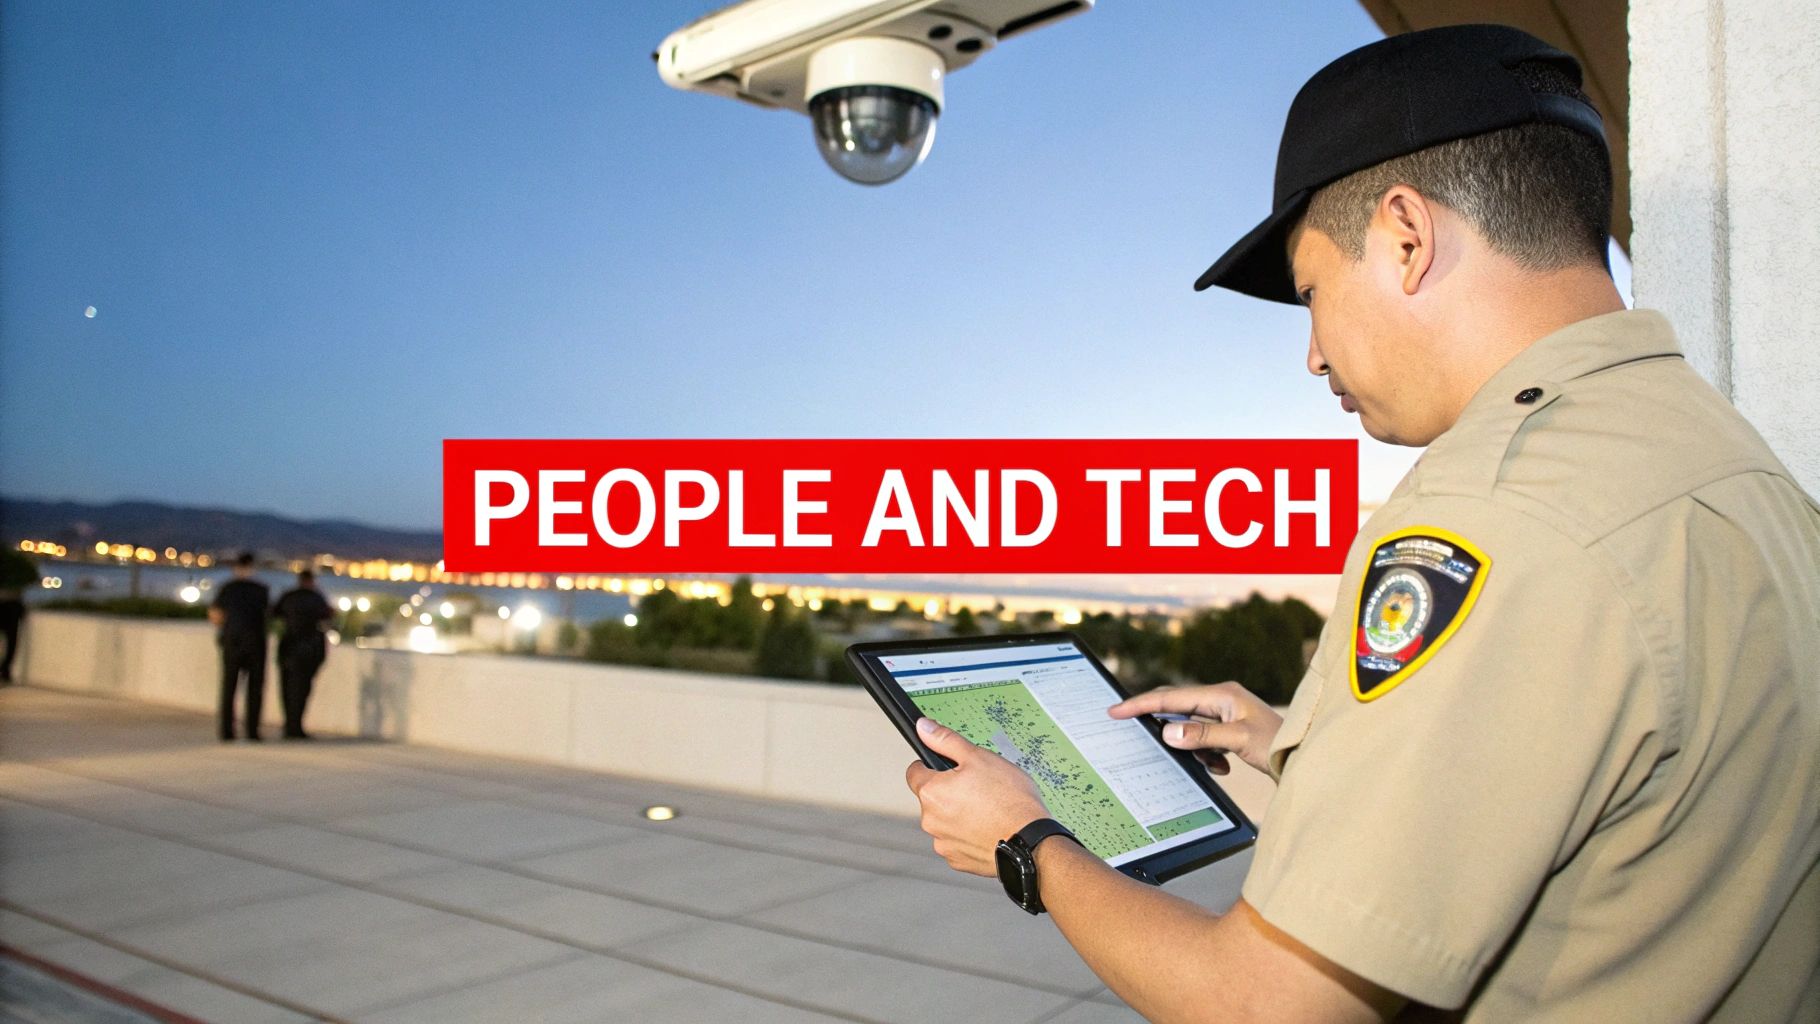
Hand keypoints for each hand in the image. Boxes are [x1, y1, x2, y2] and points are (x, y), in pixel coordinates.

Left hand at [905, 717, 1050, 876]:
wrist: (1030, 843)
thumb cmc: (1010, 801)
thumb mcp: (979, 757)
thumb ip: (946, 741)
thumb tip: (924, 727)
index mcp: (932, 792)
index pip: (914, 773)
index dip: (931, 766)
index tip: (948, 769)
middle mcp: (931, 821)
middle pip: (931, 798)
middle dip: (949, 791)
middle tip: (978, 788)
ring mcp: (943, 843)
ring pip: (944, 821)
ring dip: (958, 814)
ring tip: (988, 810)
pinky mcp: (958, 861)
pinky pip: (957, 842)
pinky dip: (968, 835)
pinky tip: (989, 827)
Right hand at [1107, 682, 1282, 775]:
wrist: (1304, 759)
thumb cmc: (1278, 745)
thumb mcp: (1238, 741)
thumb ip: (1201, 736)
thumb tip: (1167, 732)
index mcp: (1222, 694)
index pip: (1172, 698)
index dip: (1141, 704)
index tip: (1116, 710)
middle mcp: (1222, 700)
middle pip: (1178, 708)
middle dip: (1163, 724)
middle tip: (1135, 731)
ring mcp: (1226, 715)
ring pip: (1191, 729)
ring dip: (1194, 748)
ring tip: (1214, 763)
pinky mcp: (1229, 731)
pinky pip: (1204, 740)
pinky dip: (1207, 755)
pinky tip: (1223, 766)